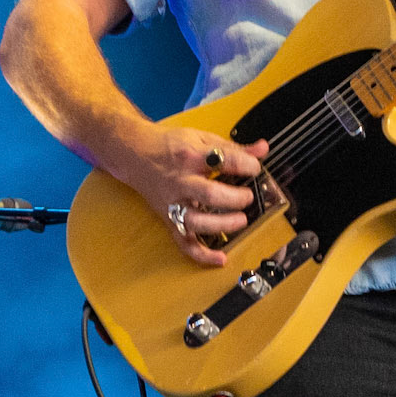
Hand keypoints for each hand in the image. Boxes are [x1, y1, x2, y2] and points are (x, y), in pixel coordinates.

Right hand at [127, 123, 268, 267]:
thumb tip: (261, 150)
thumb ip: (233, 147)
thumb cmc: (168, 146)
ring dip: (222, 224)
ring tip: (240, 220)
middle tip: (248, 197)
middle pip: (209, 194)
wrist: (134, 154)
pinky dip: (202, 254)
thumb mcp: (201, 138)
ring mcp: (174, 203)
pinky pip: (183, 242)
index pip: (224, 161)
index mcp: (191, 156)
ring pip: (196, 221)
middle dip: (235, 198)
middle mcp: (181, 180)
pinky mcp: (169, 218)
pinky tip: (220, 258)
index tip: (254, 168)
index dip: (246, 165)